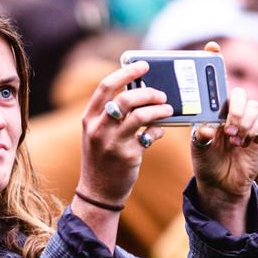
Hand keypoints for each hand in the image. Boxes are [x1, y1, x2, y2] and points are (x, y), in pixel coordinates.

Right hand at [75, 61, 173, 208]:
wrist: (97, 191)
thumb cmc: (101, 157)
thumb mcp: (98, 133)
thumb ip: (111, 114)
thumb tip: (139, 92)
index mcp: (89, 118)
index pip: (106, 86)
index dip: (126, 72)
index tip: (143, 65)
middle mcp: (98, 128)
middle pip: (125, 98)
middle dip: (147, 92)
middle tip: (160, 93)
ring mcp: (112, 143)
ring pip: (140, 116)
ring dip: (158, 109)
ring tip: (168, 109)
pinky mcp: (127, 156)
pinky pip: (149, 136)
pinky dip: (158, 130)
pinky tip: (160, 131)